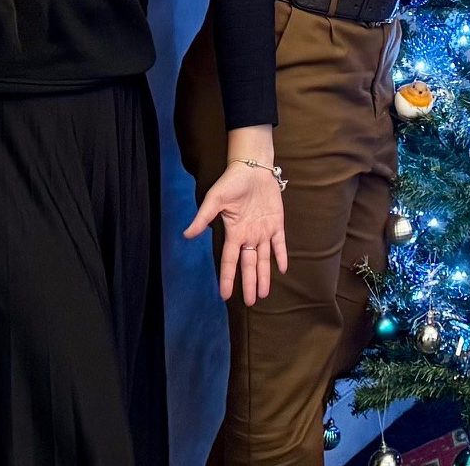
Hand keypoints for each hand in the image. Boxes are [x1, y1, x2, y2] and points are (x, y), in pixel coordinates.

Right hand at [184, 160, 288, 304]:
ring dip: (264, 275)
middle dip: (250, 283)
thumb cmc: (231, 182)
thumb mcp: (215, 199)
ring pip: (263, 258)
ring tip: (263, 294)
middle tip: (251, 302)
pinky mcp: (276, 222)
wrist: (252, 167)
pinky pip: (279, 242)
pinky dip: (281, 255)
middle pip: (249, 265)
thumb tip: (187, 235)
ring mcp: (263, 230)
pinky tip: (282, 269)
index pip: (230, 261)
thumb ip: (203, 217)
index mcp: (234, 232)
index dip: (228, 278)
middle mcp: (248, 235)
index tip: (225, 296)